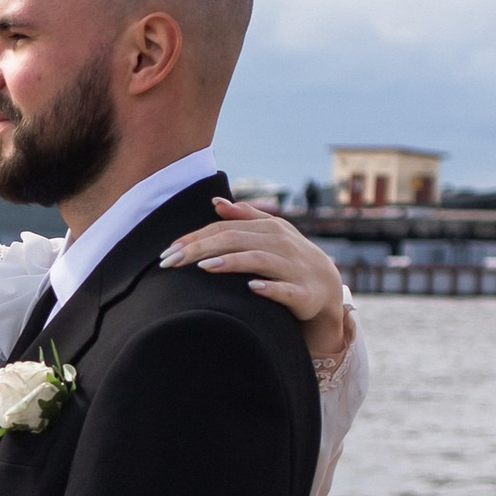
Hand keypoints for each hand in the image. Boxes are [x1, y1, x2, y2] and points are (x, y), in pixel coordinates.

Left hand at [161, 201, 352, 367]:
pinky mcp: (303, 293)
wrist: (326, 287)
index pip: (226, 228)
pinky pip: (285, 290)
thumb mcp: (271, 233)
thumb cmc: (289, 258)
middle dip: (201, 248)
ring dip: (232, 262)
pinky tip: (252, 287)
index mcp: (269, 228)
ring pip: (259, 260)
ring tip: (204, 266)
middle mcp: (280, 243)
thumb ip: (245, 217)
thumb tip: (216, 202)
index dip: (196, 237)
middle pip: (236, 240)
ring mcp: (293, 268)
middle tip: (171, 261)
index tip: (168, 250)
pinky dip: (270, 288)